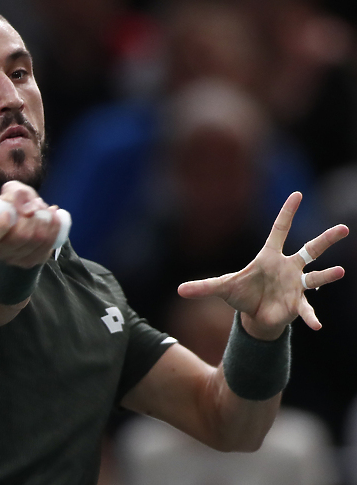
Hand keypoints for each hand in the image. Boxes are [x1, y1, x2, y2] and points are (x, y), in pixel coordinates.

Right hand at [0, 181, 61, 267]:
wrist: (21, 218)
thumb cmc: (11, 205)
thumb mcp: (10, 192)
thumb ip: (16, 193)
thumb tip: (28, 210)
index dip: (1, 225)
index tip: (8, 212)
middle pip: (21, 236)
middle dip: (33, 216)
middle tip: (35, 204)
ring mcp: (16, 259)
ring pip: (37, 240)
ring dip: (46, 220)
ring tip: (43, 208)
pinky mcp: (33, 260)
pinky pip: (48, 245)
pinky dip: (54, 228)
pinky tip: (53, 217)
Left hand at [177, 192, 348, 339]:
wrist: (254, 315)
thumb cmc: (242, 295)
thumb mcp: (221, 288)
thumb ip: (203, 287)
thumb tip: (179, 290)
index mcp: (269, 257)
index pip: (279, 230)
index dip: (287, 213)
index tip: (297, 193)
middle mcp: (287, 267)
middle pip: (310, 249)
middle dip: (326, 239)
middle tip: (344, 228)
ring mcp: (295, 285)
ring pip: (316, 276)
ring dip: (327, 274)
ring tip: (340, 271)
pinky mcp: (296, 304)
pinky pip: (306, 309)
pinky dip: (310, 317)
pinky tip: (316, 326)